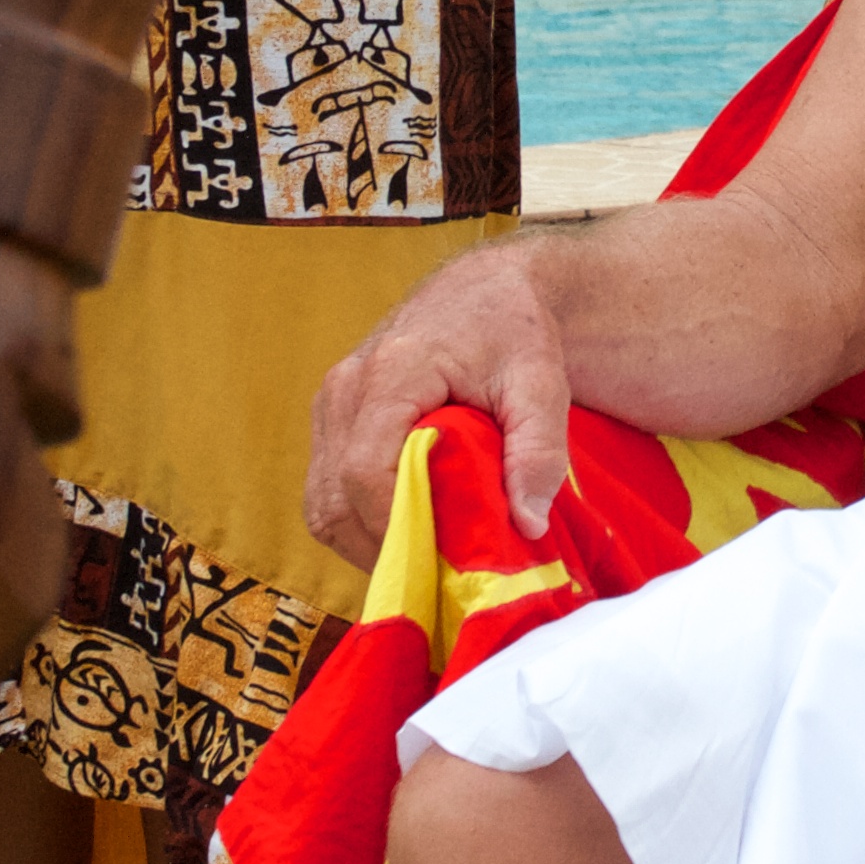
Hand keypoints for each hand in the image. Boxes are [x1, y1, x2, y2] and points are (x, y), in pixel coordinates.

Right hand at [308, 240, 569, 567]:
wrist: (488, 288)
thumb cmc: (516, 331)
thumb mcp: (543, 385)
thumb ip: (539, 452)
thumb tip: (527, 524)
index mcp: (393, 371)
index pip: (367, 470)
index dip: (395, 526)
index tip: (439, 560)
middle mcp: (347, 385)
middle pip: (334, 496)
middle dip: (381, 546)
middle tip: (437, 575)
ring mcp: (331, 401)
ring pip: (321, 501)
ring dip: (363, 541)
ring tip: (422, 558)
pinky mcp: (331, 415)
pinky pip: (325, 488)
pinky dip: (356, 520)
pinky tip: (403, 529)